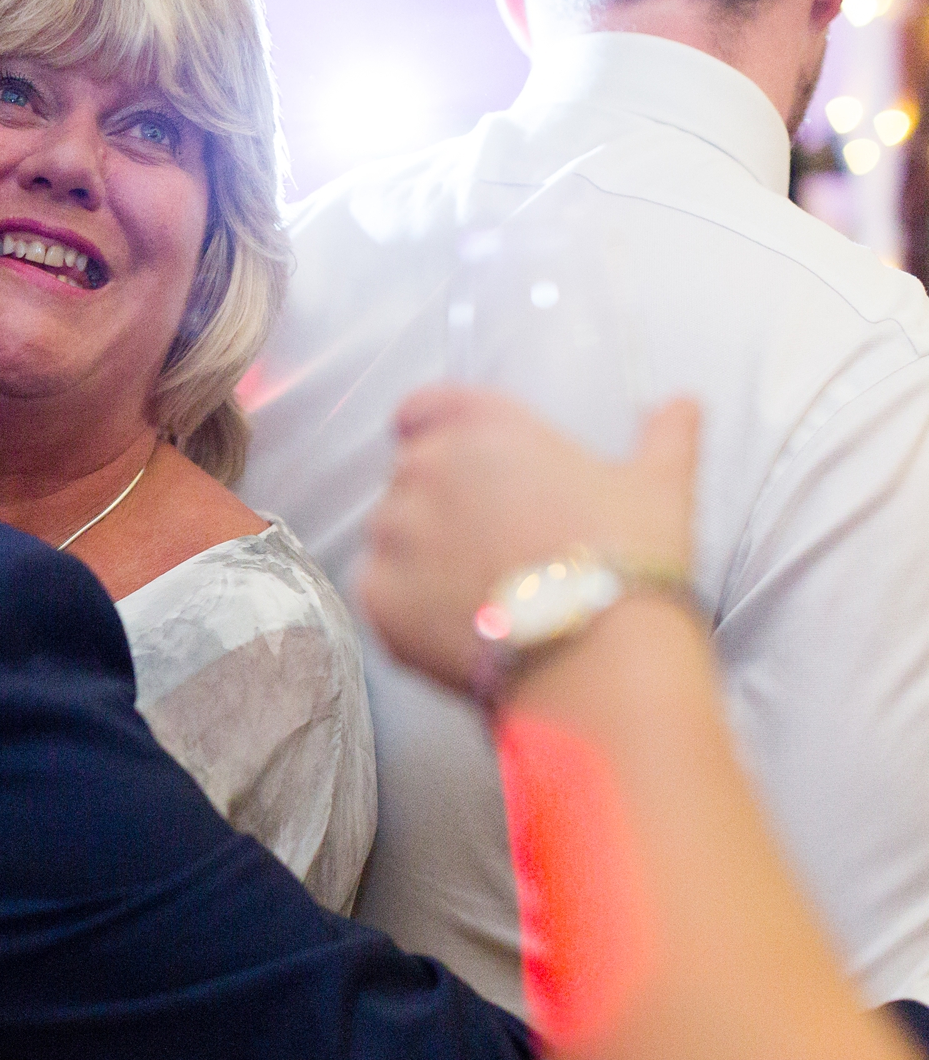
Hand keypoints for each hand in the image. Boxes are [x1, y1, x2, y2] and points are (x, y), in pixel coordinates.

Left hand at [361, 389, 699, 691]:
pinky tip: (457, 623)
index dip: (431, 430)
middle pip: (410, 474)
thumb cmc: (628, 560)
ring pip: (390, 533)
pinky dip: (406, 604)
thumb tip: (684, 404)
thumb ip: (665, 437)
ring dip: (418, 553)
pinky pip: (378, 589)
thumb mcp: (660, 488)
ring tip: (478, 591)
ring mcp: (394, 532)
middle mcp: (426, 469)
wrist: (594, 655)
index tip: (455, 462)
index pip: (423, 408)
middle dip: (440, 502)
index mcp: (483, 428)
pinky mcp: (376, 594)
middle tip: (491, 544)